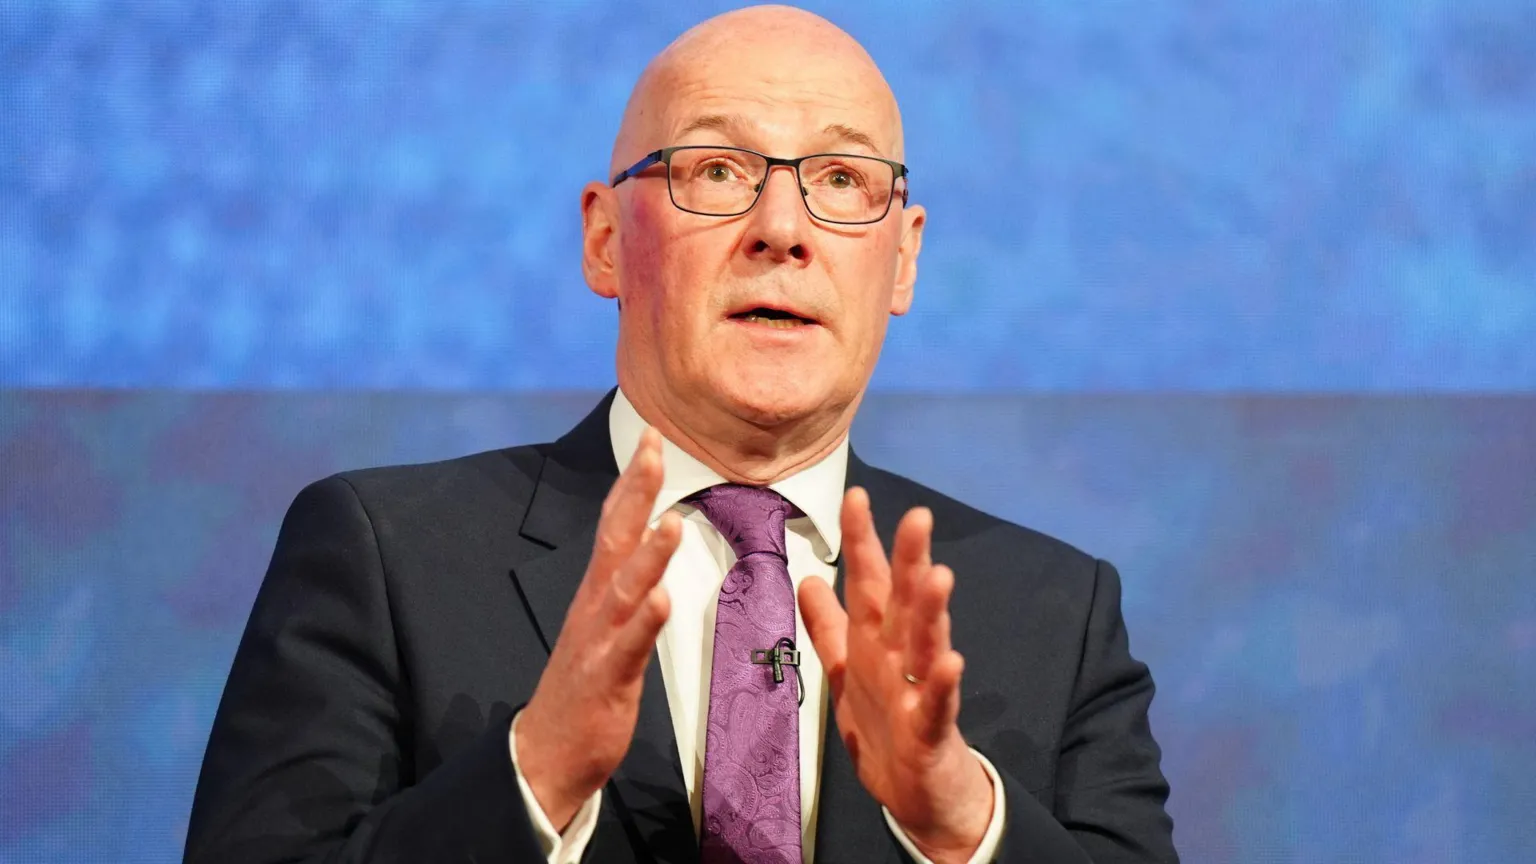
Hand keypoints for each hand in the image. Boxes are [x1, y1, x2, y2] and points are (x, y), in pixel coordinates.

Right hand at [516, 429, 681, 828]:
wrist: (548, 752)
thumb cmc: (585, 686)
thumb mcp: (607, 624)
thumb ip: (626, 583)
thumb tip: (649, 542)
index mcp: (597, 591)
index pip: (615, 523)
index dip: (633, 481)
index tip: (652, 438)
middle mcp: (594, 605)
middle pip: (615, 538)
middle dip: (635, 492)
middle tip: (653, 448)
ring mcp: (598, 639)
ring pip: (624, 589)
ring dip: (648, 555)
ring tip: (671, 521)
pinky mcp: (607, 676)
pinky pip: (629, 645)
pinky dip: (645, 621)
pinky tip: (663, 600)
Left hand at [799, 488, 992, 863]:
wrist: (921, 794)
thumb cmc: (887, 727)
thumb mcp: (846, 674)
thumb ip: (829, 627)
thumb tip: (808, 578)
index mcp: (876, 642)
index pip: (869, 582)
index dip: (862, 541)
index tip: (855, 495)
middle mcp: (901, 657)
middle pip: (904, 602)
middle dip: (909, 560)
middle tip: (917, 517)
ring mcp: (920, 691)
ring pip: (926, 644)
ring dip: (931, 612)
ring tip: (937, 576)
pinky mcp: (932, 730)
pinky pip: (937, 704)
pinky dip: (943, 683)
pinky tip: (950, 661)